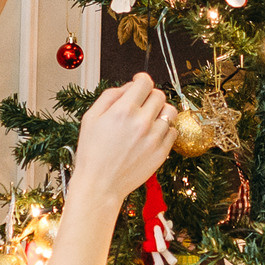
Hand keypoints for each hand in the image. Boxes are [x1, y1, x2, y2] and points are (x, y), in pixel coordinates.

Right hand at [70, 73, 176, 202]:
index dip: (142, 79)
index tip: (139, 83)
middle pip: (160, 95)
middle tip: (141, 104)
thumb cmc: (92, 153)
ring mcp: (154, 138)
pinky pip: (173, 132)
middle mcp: (142, 122)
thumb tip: (128, 87)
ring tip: (149, 120)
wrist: (100, 184)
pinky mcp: (161, 152)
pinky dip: (165, 130)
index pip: (145, 82)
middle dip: (150, 96)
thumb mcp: (90, 118)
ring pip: (170, 112)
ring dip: (160, 112)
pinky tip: (151, 135)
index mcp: (124, 110)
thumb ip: (110, 96)